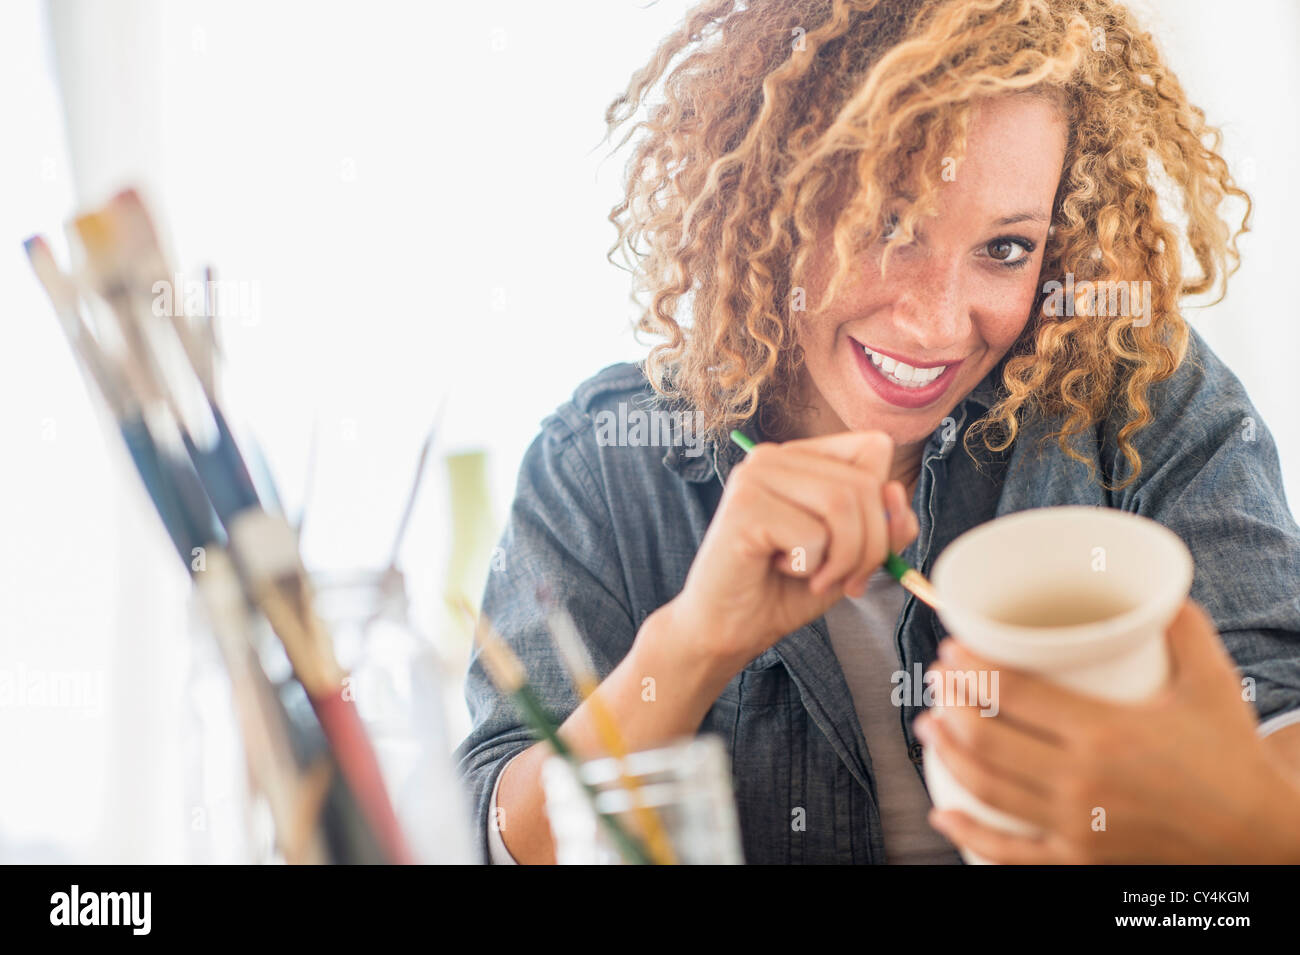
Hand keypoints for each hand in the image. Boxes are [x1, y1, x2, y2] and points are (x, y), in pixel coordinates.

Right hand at [666, 430, 917, 676]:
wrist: (728, 629)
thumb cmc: (784, 590)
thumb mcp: (851, 556)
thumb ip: (884, 525)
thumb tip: (897, 494)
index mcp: (802, 458)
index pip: (873, 449)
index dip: (884, 505)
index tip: (862, 552)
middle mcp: (775, 456)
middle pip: (864, 483)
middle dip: (869, 546)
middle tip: (844, 581)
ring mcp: (756, 475)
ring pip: (842, 505)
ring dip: (842, 559)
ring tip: (813, 576)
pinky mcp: (744, 505)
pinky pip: (812, 534)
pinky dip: (809, 567)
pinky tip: (777, 569)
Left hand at [916, 598, 1299, 862]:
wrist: (1262, 839)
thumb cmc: (1233, 757)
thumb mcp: (1214, 683)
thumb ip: (1181, 627)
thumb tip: (1153, 583)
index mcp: (1107, 732)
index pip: (1013, 693)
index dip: (970, 669)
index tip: (949, 650)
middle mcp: (1083, 783)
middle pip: (987, 739)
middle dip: (948, 705)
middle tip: (935, 682)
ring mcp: (1077, 828)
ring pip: (986, 788)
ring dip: (947, 753)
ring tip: (927, 727)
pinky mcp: (1079, 863)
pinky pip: (1008, 853)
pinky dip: (967, 833)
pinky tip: (942, 813)